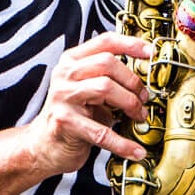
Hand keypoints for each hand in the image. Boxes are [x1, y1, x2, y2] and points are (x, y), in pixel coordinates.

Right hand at [25, 32, 152, 176]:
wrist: (45, 145)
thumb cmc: (74, 115)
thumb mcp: (88, 89)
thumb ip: (109, 77)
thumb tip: (145, 79)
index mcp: (71, 61)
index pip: (104, 42)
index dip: (130, 44)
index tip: (150, 53)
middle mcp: (64, 74)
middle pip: (107, 63)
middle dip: (132, 81)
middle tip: (143, 98)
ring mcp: (62, 97)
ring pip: (105, 88)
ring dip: (130, 104)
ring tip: (138, 117)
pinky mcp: (64, 122)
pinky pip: (102, 132)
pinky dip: (123, 143)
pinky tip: (136, 151)